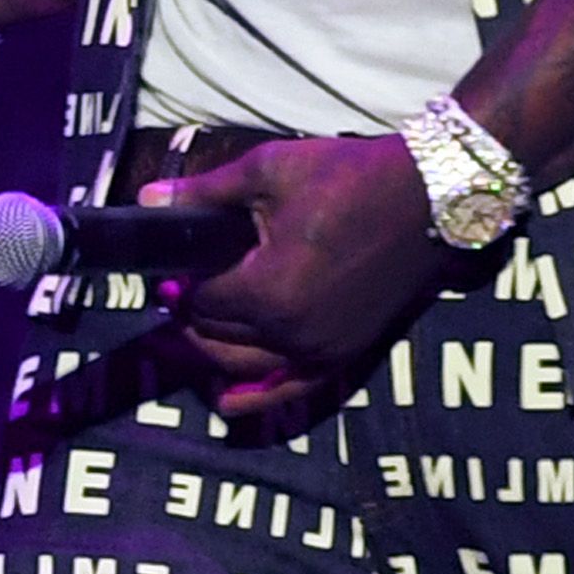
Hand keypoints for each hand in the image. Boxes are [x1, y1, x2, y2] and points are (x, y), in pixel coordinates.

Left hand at [156, 134, 446, 440]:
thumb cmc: (349, 177)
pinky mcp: (347, 354)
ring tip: (194, 326)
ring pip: (244, 366)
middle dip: (190, 316)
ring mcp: (322, 350)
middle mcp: (291, 332)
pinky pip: (291, 391)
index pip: (200, 302)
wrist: (427, 197)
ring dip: (211, 351)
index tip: (173, 269)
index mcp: (268, 289)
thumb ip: (204, 194)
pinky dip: (256, 399)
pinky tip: (225, 403)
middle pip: (216, 338)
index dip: (179, 286)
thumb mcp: (270, 170)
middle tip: (179, 291)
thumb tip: (146, 201)